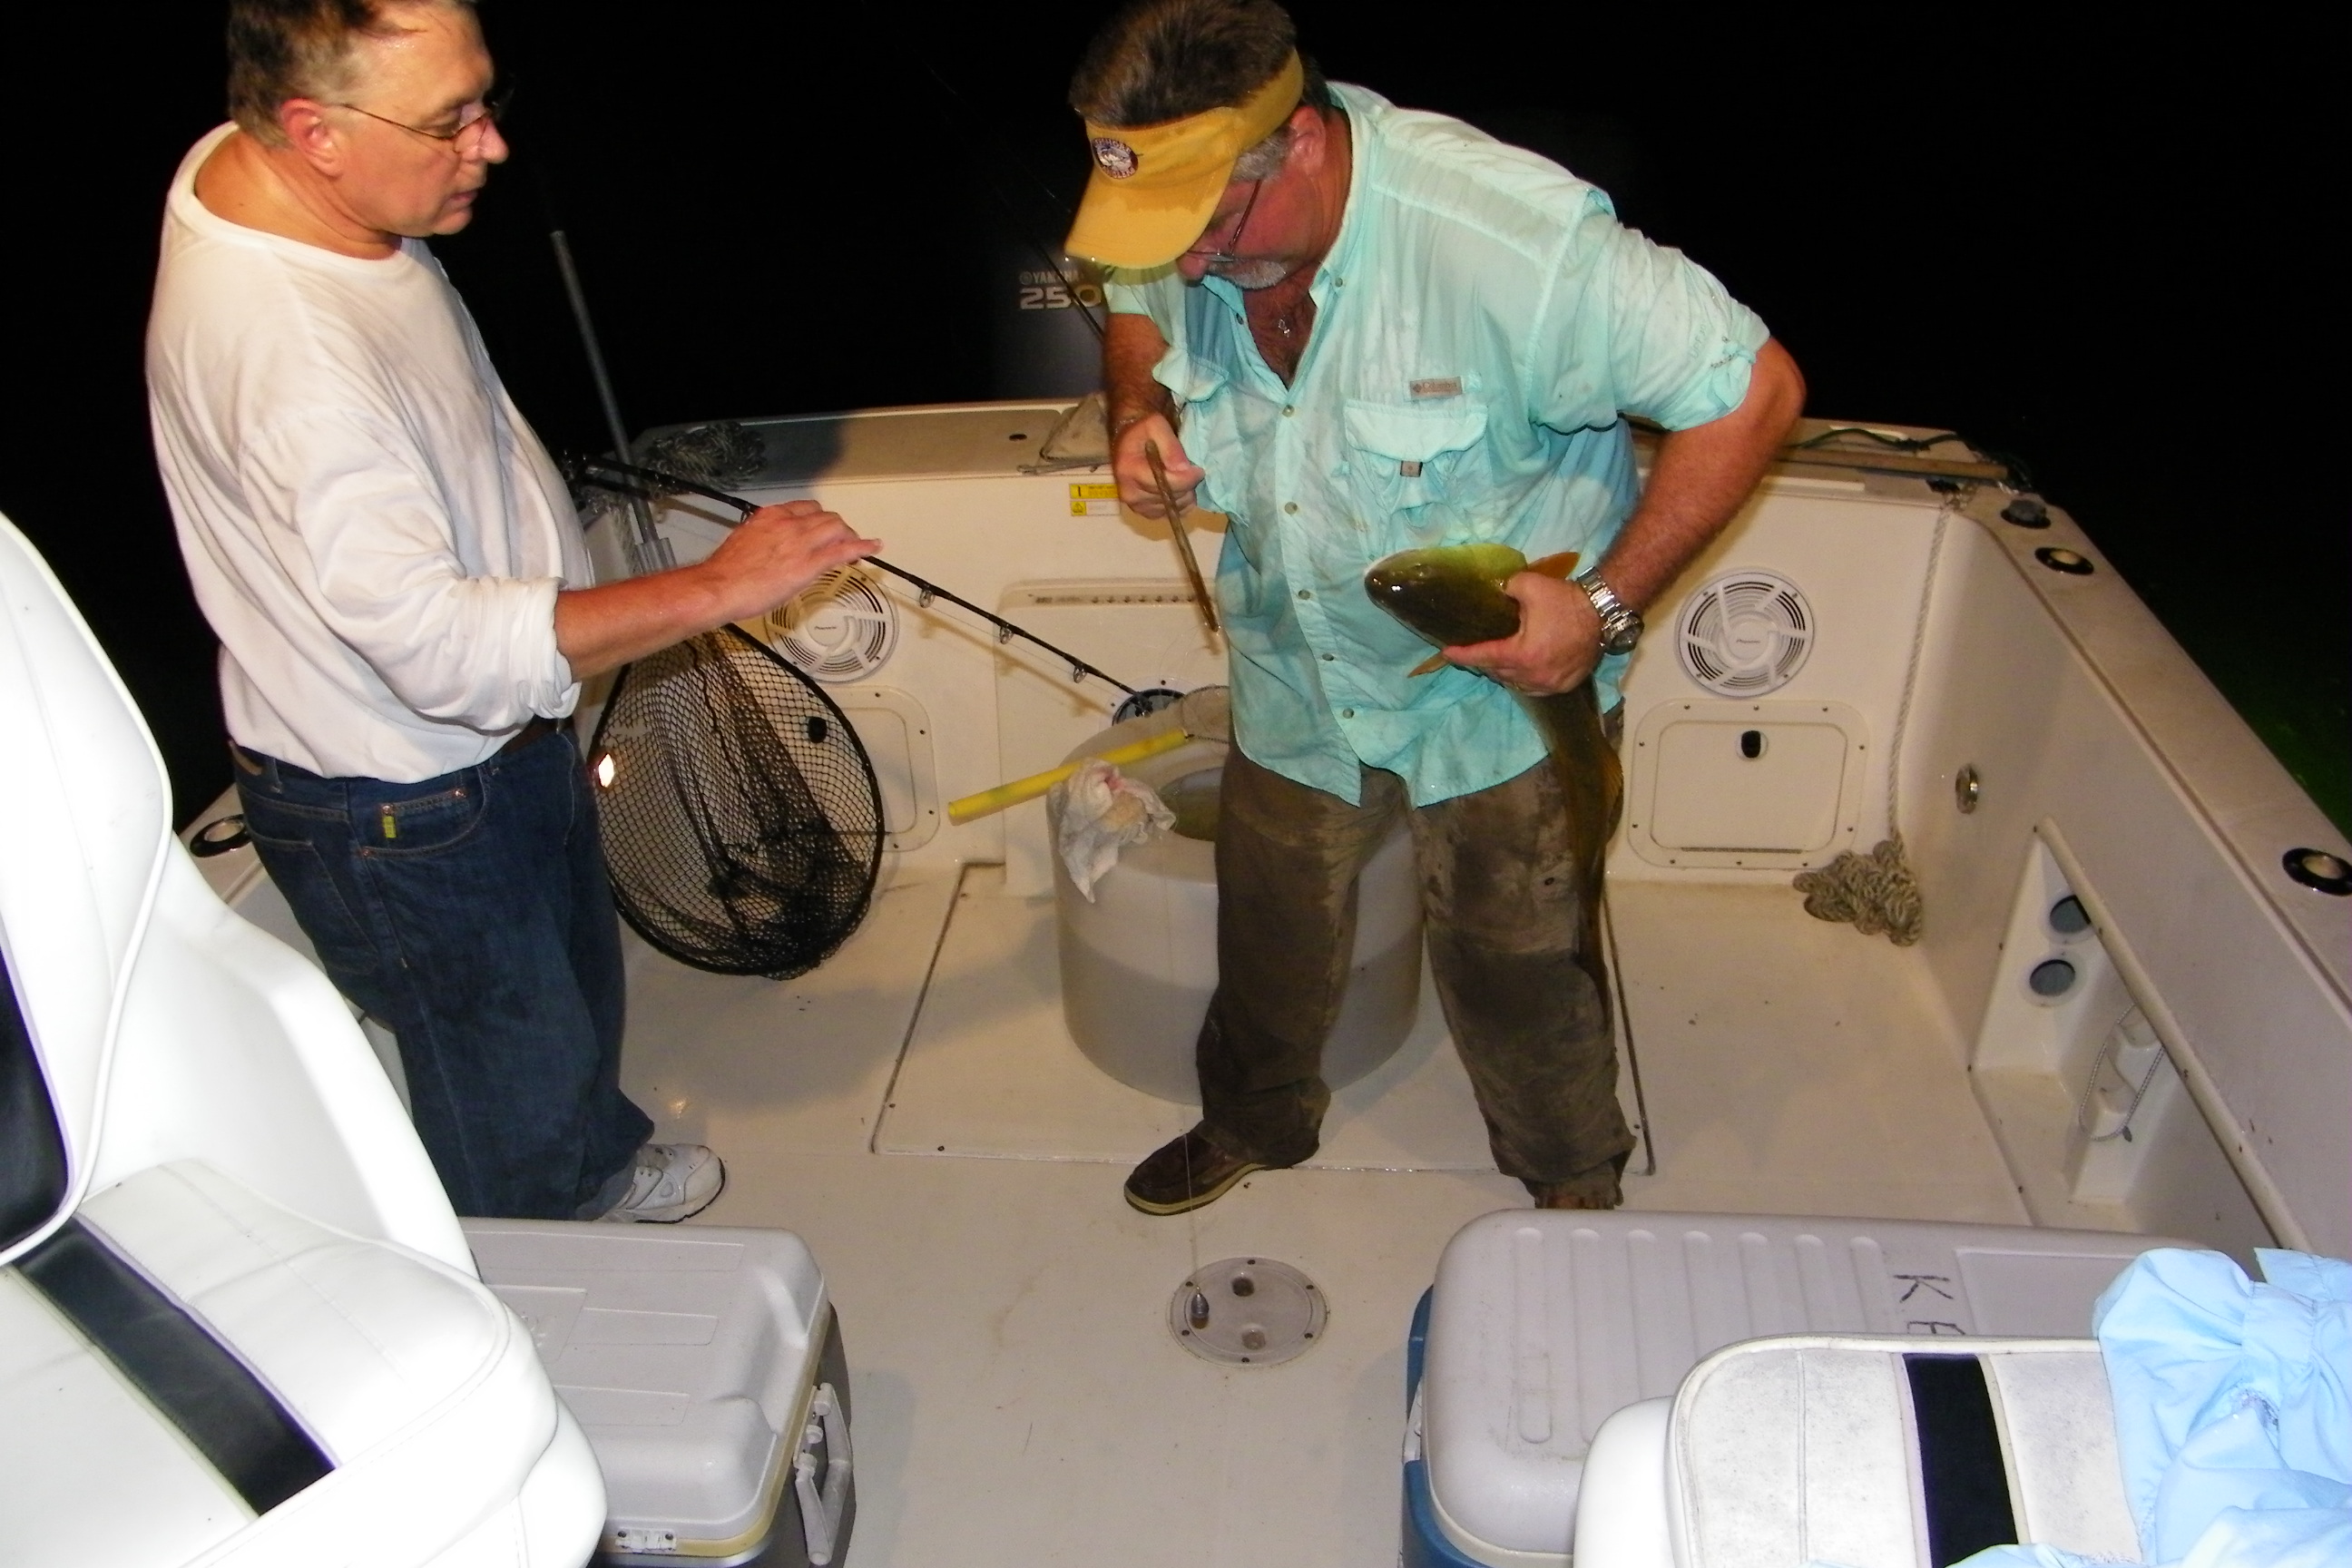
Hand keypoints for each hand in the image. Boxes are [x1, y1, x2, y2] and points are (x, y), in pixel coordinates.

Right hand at [700, 499, 878, 621]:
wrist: (719, 587)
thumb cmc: (726, 572)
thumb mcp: (746, 542)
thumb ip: (764, 538)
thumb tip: (773, 546)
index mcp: (771, 516)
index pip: (806, 509)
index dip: (820, 520)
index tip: (823, 529)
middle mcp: (788, 523)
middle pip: (826, 517)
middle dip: (838, 529)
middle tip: (842, 541)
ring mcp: (800, 542)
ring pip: (837, 529)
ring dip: (849, 537)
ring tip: (856, 548)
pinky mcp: (808, 564)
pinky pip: (842, 551)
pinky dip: (862, 547)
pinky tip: (873, 548)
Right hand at [1111, 413, 1204, 518]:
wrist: (1127, 439)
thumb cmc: (1142, 430)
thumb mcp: (1157, 426)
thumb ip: (1171, 447)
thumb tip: (1185, 470)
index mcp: (1130, 470)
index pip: (1166, 483)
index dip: (1187, 479)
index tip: (1199, 470)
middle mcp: (1129, 492)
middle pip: (1170, 497)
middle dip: (1186, 485)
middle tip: (1191, 471)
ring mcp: (1135, 505)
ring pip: (1172, 508)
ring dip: (1184, 495)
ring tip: (1184, 478)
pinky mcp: (1142, 511)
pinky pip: (1168, 514)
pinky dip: (1178, 504)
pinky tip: (1179, 489)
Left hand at [1444, 571, 1600, 695]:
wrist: (1602, 612)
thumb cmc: (1564, 600)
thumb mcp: (1527, 585)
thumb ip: (1505, 589)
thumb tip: (1497, 593)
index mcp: (1522, 654)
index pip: (1484, 657)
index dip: (1463, 654)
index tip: (1447, 653)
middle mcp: (1533, 675)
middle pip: (1498, 672)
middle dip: (1486, 661)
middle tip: (1478, 649)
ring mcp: (1550, 684)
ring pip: (1516, 683)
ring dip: (1505, 672)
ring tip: (1500, 658)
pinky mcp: (1564, 685)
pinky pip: (1535, 688)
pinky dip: (1525, 679)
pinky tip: (1523, 668)